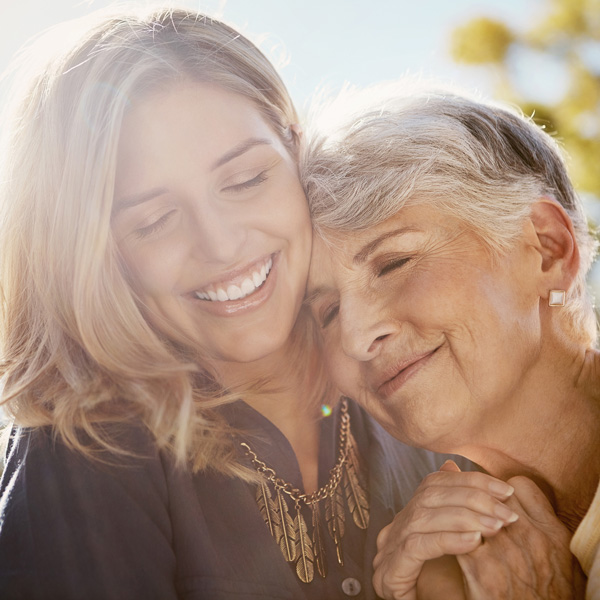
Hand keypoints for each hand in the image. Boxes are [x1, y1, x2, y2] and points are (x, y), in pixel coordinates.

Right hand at [373, 461, 517, 599]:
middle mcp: (396, 528)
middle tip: (507, 510)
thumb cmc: (452, 592)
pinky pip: (417, 546)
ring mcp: (389, 550)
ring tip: (497, 525)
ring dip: (465, 517)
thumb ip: (467, 517)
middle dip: (472, 497)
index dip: (469, 480)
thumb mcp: (464, 549)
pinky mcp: (389, 572)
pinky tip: (474, 541)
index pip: (435, 483)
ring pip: (423, 517)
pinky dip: (447, 540)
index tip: (505, 490)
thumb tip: (470, 477)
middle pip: (429, 495)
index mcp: (410, 518)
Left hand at [458, 476, 585, 599]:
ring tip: (458, 522)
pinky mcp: (481, 569)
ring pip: (472, 512)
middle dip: (478, 500)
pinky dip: (451, 535)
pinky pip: (457, 536)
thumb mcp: (556, 554)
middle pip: (492, 496)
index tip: (495, 500)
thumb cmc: (545, 591)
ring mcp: (505, 551)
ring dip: (462, 515)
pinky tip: (450, 540)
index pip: (519, 485)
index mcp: (552, 531)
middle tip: (471, 509)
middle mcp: (531, 537)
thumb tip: (510, 489)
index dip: (502, 490)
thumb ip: (538, 518)